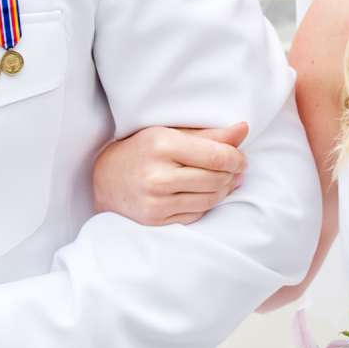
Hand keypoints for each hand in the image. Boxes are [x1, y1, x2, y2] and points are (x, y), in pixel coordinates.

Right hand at [93, 121, 248, 224]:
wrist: (105, 178)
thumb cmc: (142, 150)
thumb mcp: (170, 133)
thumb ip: (209, 134)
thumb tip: (243, 129)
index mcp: (162, 144)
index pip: (216, 155)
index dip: (236, 158)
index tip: (240, 158)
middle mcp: (158, 175)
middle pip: (216, 179)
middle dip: (232, 175)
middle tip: (235, 170)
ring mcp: (156, 200)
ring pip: (210, 199)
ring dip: (223, 190)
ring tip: (224, 181)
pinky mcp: (156, 218)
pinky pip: (197, 214)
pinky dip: (206, 204)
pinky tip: (204, 194)